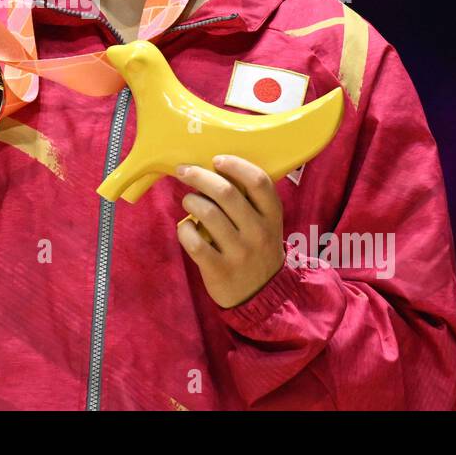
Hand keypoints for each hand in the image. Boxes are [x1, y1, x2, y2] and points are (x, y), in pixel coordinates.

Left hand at [173, 154, 286, 309]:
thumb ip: (249, 199)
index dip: (235, 165)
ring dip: (190, 200)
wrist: (261, 294)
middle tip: (184, 171)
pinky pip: (194, 242)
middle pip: (226, 192)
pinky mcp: (220, 270)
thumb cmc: (256, 247)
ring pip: (207, 214)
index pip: (258, 181)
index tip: (216, 159)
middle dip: (199, 176)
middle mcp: (258, 232)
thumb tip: (213, 167)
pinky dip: (183, 229)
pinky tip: (185, 227)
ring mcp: (240, 253)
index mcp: (272, 216)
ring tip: (188, 201)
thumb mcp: (265, 223)